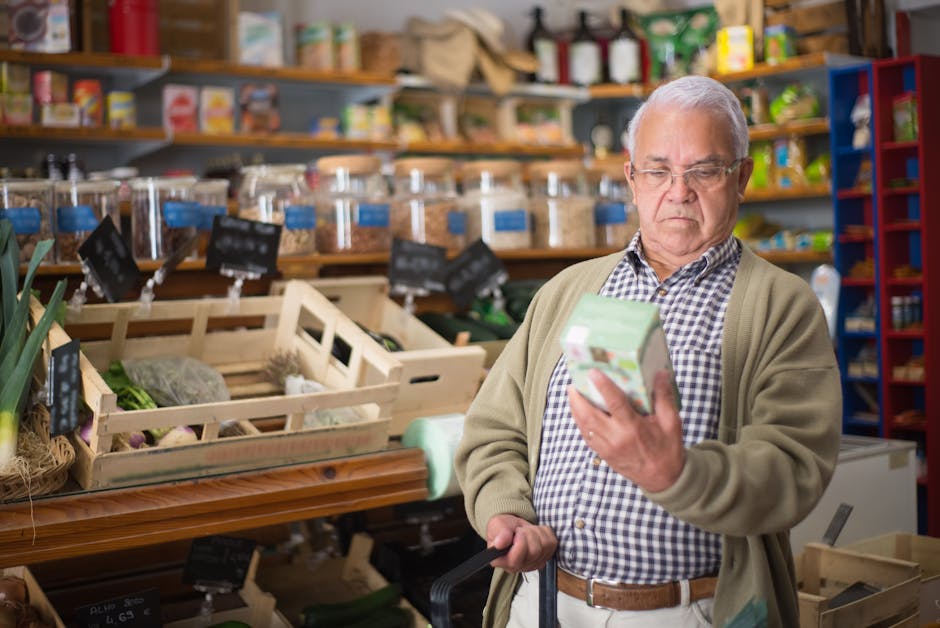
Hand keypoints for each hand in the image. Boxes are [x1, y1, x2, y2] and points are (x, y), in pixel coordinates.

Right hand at [485, 514, 557, 572]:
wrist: (512, 527)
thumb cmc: (503, 528)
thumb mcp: (496, 525)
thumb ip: (499, 533)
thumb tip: (500, 544)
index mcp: (502, 561)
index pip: (516, 560)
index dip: (519, 542)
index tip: (515, 533)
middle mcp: (518, 567)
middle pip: (534, 551)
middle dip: (528, 533)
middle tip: (519, 530)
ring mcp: (533, 564)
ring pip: (545, 546)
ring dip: (536, 532)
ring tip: (526, 531)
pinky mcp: (545, 558)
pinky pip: (552, 543)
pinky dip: (544, 533)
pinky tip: (535, 533)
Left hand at [569, 369, 685, 492]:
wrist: (663, 479)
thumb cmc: (667, 448)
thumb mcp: (671, 422)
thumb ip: (663, 397)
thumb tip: (660, 374)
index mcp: (633, 428)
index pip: (614, 403)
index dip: (602, 386)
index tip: (592, 372)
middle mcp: (616, 438)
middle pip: (589, 415)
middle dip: (577, 399)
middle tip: (572, 384)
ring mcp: (607, 448)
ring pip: (584, 426)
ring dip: (575, 410)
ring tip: (572, 394)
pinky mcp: (604, 454)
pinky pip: (587, 436)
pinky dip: (580, 423)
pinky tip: (579, 413)